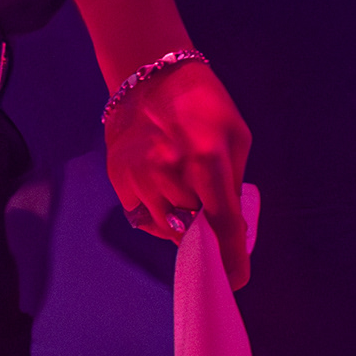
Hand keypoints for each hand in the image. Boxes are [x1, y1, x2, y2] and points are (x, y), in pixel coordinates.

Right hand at [105, 60, 252, 284]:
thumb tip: (231, 230)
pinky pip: (142, 215)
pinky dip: (157, 211)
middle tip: (208, 209)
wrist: (152, 75)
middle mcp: (170, 171)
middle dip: (205, 228)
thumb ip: (234, 186)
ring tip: (184, 189)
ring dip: (179, 220)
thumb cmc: (205, 105)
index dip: (231, 258)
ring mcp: (140, 175)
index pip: (222, 224)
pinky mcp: (119, 176)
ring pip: (164, 226)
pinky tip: (162, 185)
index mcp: (207, 159)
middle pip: (192, 229)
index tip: (237, 280)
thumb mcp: (236, 138)